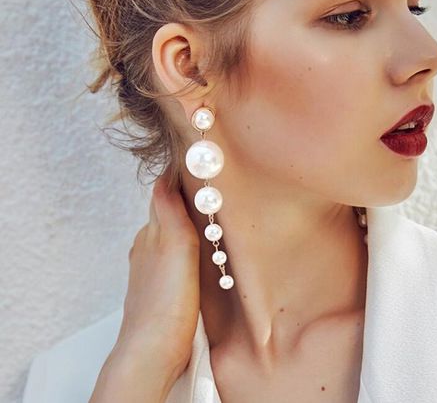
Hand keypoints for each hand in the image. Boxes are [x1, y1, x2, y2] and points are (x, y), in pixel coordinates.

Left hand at [89, 166, 200, 401]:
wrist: (153, 350)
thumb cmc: (166, 301)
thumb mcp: (173, 248)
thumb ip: (169, 213)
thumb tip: (163, 177)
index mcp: (150, 234)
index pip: (162, 196)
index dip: (178, 180)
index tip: (197, 167)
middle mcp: (147, 248)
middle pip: (165, 214)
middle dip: (183, 199)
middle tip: (208, 188)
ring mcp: (151, 269)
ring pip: (169, 236)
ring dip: (184, 224)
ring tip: (207, 217)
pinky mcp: (160, 288)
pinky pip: (172, 257)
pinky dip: (184, 247)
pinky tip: (197, 255)